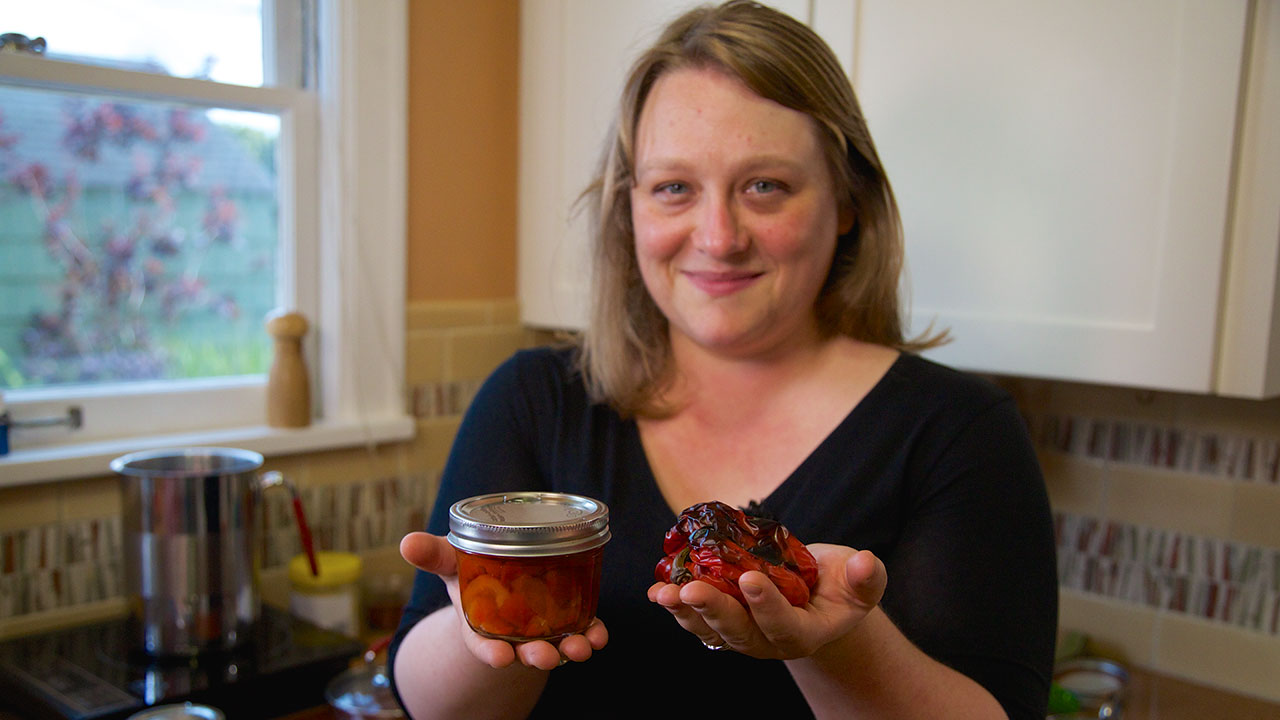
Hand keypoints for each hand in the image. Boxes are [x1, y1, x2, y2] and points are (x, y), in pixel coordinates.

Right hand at [399, 532, 608, 669]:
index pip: (483, 646)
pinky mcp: (566, 622)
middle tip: (547, 657)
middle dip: (537, 656)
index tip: (498, 659)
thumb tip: (406, 542)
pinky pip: (582, 631)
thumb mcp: (451, 562)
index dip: (490, 654)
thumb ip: (434, 555)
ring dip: (571, 649)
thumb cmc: (471, 572)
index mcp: (480, 626)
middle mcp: (512, 636)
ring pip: (556, 647)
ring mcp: (540, 632)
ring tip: (583, 648)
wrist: (498, 577)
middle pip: (524, 652)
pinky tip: (601, 634)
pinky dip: (593, 634)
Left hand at [646, 543, 885, 658]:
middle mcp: (770, 641)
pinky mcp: (724, 623)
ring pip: (711, 630)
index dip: (768, 605)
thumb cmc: (841, 586)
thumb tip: (866, 563)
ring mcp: (744, 634)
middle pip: (740, 633)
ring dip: (686, 612)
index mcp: (806, 633)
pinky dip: (677, 606)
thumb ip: (867, 578)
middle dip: (715, 610)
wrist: (818, 596)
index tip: (751, 578)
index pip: (785, 625)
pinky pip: (697, 619)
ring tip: (665, 594)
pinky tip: (659, 592)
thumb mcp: (862, 582)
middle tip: (692, 589)